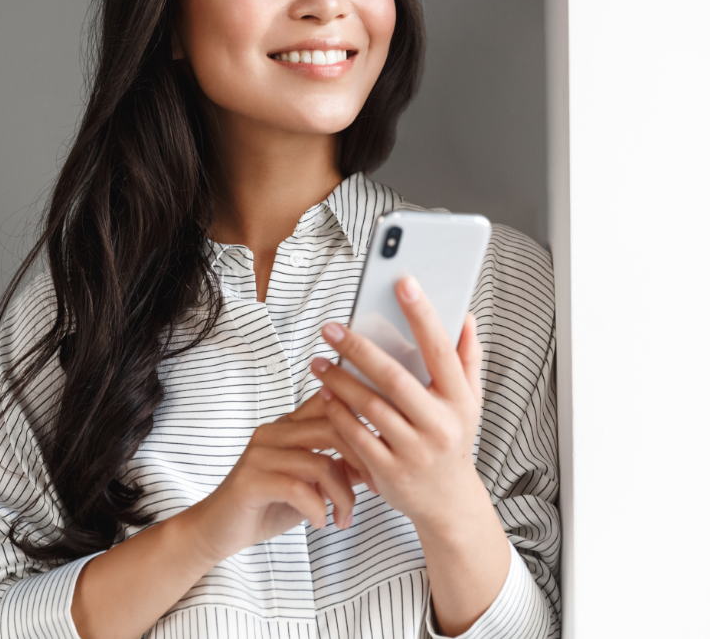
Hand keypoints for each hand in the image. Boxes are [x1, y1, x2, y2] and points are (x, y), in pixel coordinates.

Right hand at [180, 391, 365, 563]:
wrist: (218, 528)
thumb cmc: (265, 504)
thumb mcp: (310, 485)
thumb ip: (338, 468)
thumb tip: (377, 461)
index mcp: (287, 426)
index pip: (330, 404)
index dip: (364, 424)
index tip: (385, 455)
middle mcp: (272, 432)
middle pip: (333, 428)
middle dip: (363, 461)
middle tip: (375, 489)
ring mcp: (260, 454)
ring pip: (321, 463)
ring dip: (343, 496)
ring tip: (344, 518)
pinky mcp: (251, 480)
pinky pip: (299, 489)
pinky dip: (318, 509)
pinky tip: (321, 522)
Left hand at [309, 275, 484, 529]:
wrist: (448, 503)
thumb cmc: (453, 441)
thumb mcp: (469, 403)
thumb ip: (467, 359)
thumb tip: (465, 317)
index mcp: (460, 401)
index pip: (441, 351)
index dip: (423, 315)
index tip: (403, 282)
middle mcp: (439, 426)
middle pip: (394, 379)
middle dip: (359, 349)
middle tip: (331, 327)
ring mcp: (414, 451)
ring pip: (369, 407)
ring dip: (339, 381)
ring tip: (318, 361)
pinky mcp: (389, 472)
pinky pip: (355, 436)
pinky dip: (337, 413)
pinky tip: (323, 394)